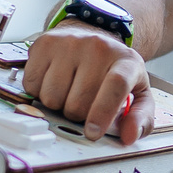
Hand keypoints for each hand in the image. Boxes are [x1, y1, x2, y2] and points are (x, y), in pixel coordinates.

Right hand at [23, 23, 155, 143]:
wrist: (91, 36)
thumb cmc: (113, 71)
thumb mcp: (137, 92)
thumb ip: (140, 118)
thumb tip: (130, 136)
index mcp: (126, 61)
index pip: (116, 84)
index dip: (103, 112)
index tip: (93, 132)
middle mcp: (98, 47)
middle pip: (78, 103)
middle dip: (78, 114)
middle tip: (85, 102)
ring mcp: (70, 43)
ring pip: (52, 97)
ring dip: (58, 105)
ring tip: (70, 90)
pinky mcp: (45, 44)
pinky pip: (32, 86)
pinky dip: (40, 92)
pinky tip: (54, 81)